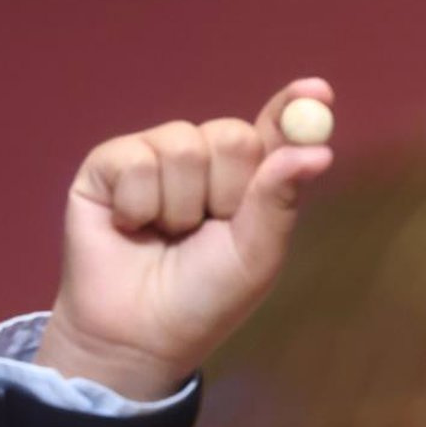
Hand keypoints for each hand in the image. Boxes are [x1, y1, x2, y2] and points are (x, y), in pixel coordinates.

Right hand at [33, 78, 335, 400]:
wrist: (139, 334)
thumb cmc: (204, 298)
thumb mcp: (256, 255)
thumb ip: (280, 199)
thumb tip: (318, 149)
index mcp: (247, 180)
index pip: (274, 130)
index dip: (294, 108)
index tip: (318, 92)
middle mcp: (203, 160)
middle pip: (232, 134)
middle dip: (227, 189)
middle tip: (209, 228)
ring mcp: (153, 157)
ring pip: (182, 144)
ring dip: (181, 204)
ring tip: (167, 234)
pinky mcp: (107, 166)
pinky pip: (136, 159)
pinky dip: (140, 203)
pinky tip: (132, 227)